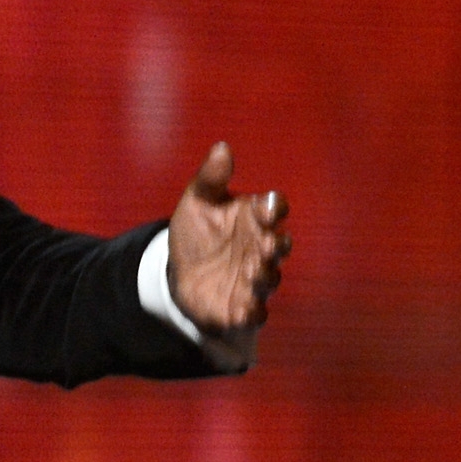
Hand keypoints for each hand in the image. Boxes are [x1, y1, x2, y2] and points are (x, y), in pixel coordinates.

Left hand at [167, 142, 290, 332]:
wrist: (179, 273)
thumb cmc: (196, 232)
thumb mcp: (197, 201)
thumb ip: (211, 178)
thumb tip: (222, 148)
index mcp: (254, 218)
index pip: (274, 208)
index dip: (273, 208)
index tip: (265, 207)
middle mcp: (261, 248)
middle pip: (280, 245)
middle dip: (276, 245)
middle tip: (265, 244)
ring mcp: (255, 279)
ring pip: (271, 278)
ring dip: (263, 276)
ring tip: (249, 272)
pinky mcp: (243, 308)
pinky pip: (256, 314)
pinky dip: (252, 313)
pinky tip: (242, 310)